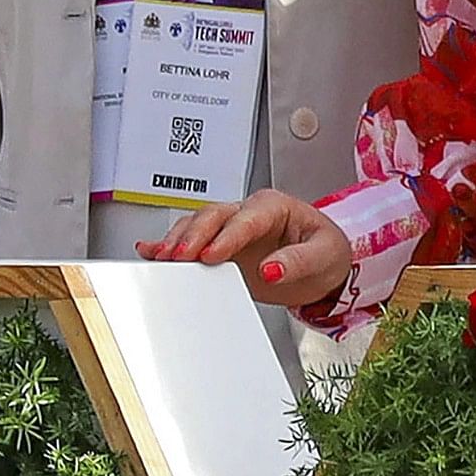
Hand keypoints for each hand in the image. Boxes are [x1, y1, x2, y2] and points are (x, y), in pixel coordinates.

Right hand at [137, 186, 352, 305]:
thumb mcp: (323, 255)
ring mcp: (230, 229)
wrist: (323, 267)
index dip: (227, 236)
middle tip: (179, 256)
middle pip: (213, 216)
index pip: (246, 219)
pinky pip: (190, 240)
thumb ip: (298, 260)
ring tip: (162, 257)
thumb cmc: (325, 252)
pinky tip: (151, 250)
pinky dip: (167, 244)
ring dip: (177, 241)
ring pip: (196, 225)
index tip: (213, 255)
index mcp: (274, 207)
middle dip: (193, 235)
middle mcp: (247, 213)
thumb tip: (272, 269)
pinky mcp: (219, 246)